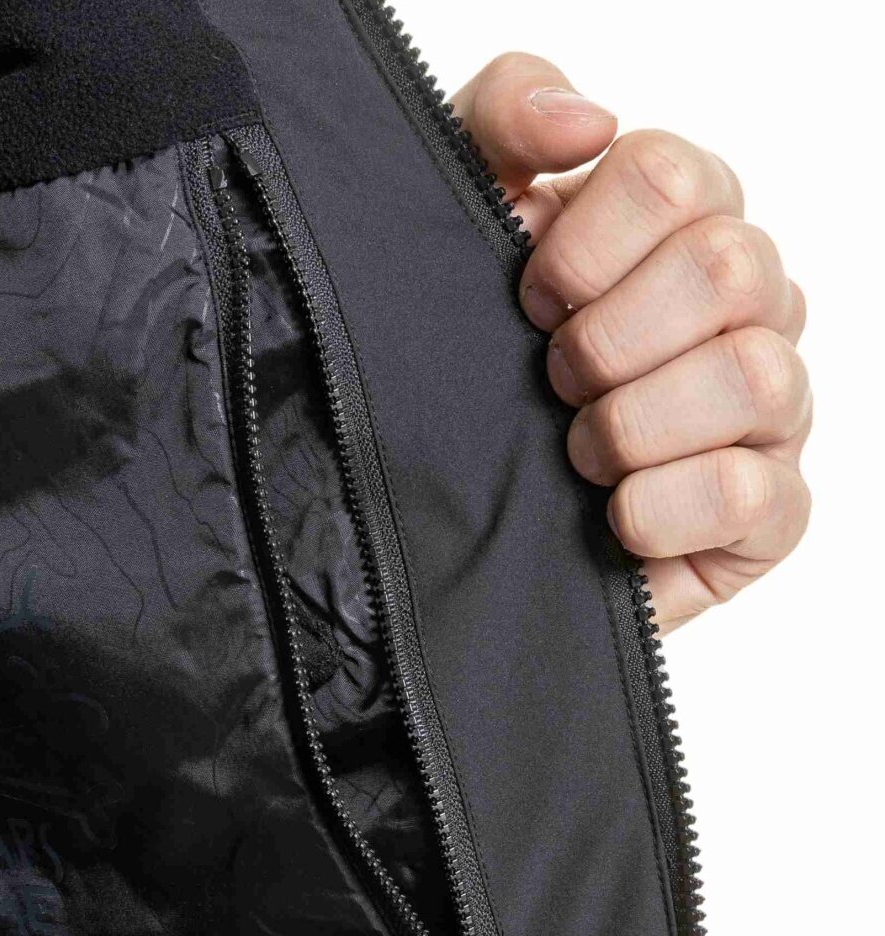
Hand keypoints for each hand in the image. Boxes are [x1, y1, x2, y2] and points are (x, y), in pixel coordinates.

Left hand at [452, 54, 810, 630]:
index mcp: (685, 225)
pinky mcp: (768, 515)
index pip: (673, 178)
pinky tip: (615, 515)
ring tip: (580, 454)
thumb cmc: (479, 363)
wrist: (461, 519)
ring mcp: (771, 410)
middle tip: (554, 382)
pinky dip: (662, 506)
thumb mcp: (462, 216)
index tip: (529, 302)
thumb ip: (504, 118)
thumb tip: (584, 122)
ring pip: (754, 375)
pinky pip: (752, 494)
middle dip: (607, 338)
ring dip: (635, 423)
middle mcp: (748, 307)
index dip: (581, 248)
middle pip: (726, 267)